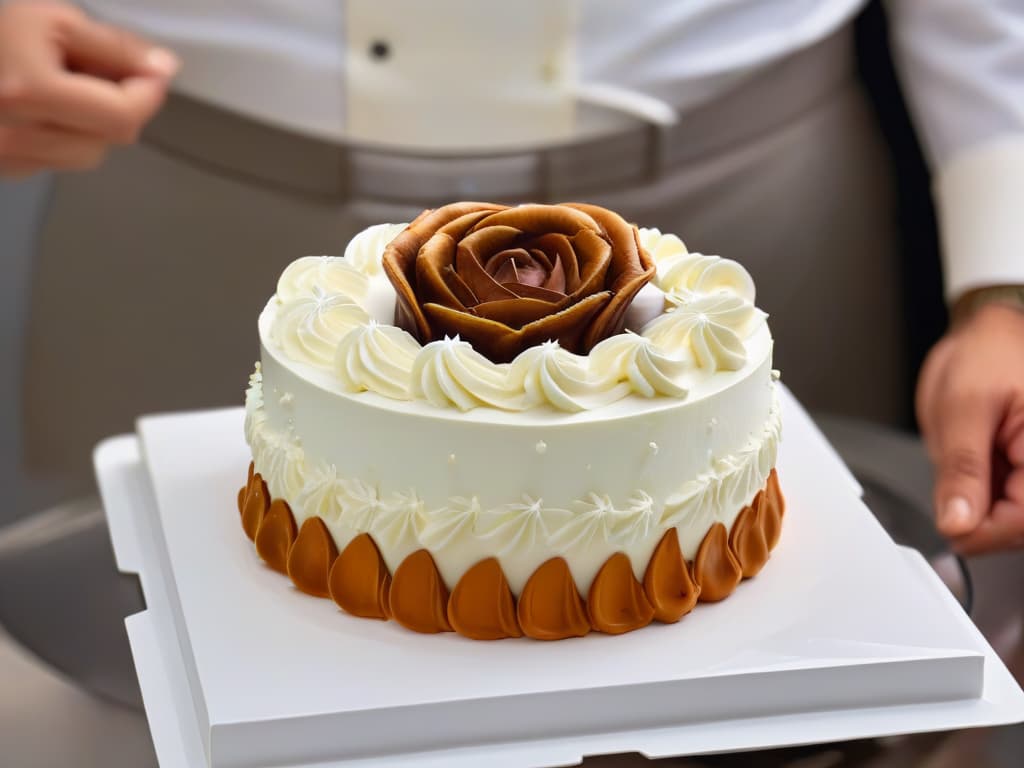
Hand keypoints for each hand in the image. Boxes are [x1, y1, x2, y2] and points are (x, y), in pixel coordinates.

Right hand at [0, 0, 178, 176]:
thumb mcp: (51, 21)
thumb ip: (114, 47)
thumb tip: (163, 69)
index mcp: (29, 92)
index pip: (123, 115)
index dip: (148, 92)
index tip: (153, 71)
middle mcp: (15, 135)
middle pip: (112, 137)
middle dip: (118, 104)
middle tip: (99, 71)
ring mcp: (7, 158)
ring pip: (91, 152)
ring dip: (92, 123)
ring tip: (64, 87)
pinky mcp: (5, 170)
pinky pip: (61, 160)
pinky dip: (66, 136)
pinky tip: (44, 110)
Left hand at [917, 303, 1023, 554]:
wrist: (990, 334)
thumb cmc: (985, 354)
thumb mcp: (961, 408)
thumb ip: (961, 469)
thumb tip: (956, 522)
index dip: (987, 532)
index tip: (952, 528)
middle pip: (1021, 524)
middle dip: (983, 519)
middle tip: (953, 490)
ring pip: (1013, 518)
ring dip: (982, 507)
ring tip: (970, 461)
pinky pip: (1009, 503)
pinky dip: (984, 497)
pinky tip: (975, 469)